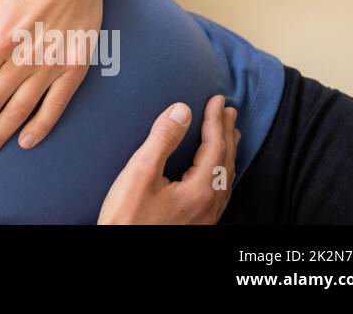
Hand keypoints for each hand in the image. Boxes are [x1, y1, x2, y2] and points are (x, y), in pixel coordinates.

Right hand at [98, 95, 238, 223]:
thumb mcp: (140, 173)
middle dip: (227, 133)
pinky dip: (222, 172)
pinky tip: (215, 172)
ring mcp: (206, 217)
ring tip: (228, 135)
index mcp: (200, 189)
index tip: (217, 99)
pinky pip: (220, 192)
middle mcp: (209, 204)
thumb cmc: (126, 218)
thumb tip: (182, 110)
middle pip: (226, 161)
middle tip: (229, 110)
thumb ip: (162, 139)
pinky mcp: (198, 225)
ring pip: (226, 178)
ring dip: (228, 152)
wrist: (123, 255)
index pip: (215, 146)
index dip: (216, 120)